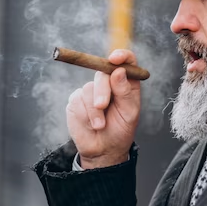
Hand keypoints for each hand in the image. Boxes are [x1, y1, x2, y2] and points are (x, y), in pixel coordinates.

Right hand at [66, 49, 140, 168]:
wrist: (102, 150)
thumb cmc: (120, 131)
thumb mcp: (129, 113)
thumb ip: (125, 92)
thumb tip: (118, 71)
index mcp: (125, 83)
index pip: (126, 61)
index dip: (121, 55)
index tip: (115, 58)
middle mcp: (108, 83)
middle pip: (102, 73)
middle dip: (102, 90)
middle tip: (102, 106)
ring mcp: (91, 91)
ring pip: (88, 88)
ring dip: (94, 109)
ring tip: (100, 125)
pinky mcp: (77, 100)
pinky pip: (77, 99)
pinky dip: (85, 114)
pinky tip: (91, 124)